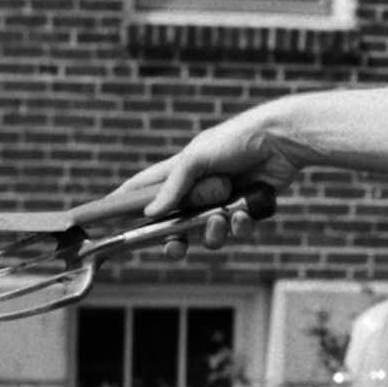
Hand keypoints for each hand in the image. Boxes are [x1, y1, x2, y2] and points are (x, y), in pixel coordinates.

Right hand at [71, 112, 302, 249]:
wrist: (282, 140)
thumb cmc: (236, 139)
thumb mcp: (197, 158)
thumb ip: (173, 186)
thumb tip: (149, 214)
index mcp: (180, 170)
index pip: (145, 187)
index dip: (126, 203)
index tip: (105, 218)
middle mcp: (199, 187)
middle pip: (175, 224)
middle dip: (173, 240)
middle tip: (174, 247)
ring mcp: (223, 199)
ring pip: (208, 232)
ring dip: (212, 232)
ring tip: (221, 219)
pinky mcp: (248, 207)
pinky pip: (237, 229)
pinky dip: (239, 225)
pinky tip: (244, 213)